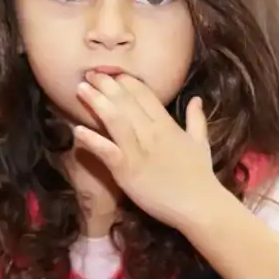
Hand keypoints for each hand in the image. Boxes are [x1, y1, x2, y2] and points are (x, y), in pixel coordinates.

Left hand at [73, 72, 231, 229]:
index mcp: (167, 124)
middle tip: (90, 73)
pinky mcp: (127, 170)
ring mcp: (138, 151)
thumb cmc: (200, 176)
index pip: (144, 94)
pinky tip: (77, 130)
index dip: (126, 81)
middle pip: (125, 101)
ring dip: (96, 102)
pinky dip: (91, 140)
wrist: (199, 205)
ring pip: (114, 119)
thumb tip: (196, 99)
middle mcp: (151, 133)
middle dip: (106, 84)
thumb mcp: (201, 143)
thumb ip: (196, 119)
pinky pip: (105, 151)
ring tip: (81, 89)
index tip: (112, 73)